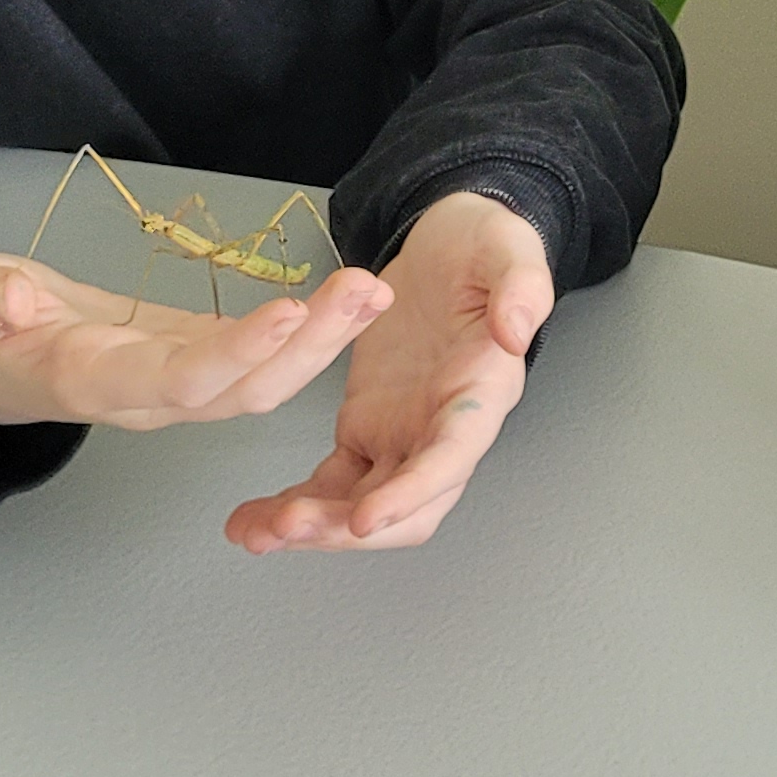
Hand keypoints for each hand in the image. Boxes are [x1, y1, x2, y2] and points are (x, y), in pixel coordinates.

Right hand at [0, 251, 385, 428]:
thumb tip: (11, 301)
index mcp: (95, 382)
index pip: (178, 380)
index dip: (235, 354)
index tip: (289, 312)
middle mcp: (146, 396)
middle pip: (242, 390)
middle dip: (309, 348)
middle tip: (364, 291)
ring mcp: (172, 385)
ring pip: (259, 381)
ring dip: (322, 340)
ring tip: (372, 292)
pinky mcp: (186, 361)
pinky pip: (255, 360)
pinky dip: (304, 333)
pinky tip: (346, 303)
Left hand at [226, 190, 550, 551]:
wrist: (449, 245)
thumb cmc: (483, 245)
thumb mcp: (508, 249)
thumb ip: (522, 288)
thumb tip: (516, 330)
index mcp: (482, 392)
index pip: (451, 458)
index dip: (412, 493)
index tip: (367, 518)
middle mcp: (444, 429)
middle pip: (406, 506)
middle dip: (348, 527)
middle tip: (289, 527)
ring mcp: (403, 434)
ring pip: (362, 505)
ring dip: (313, 528)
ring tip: (254, 532)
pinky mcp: (367, 428)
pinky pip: (331, 482)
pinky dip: (295, 504)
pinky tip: (254, 518)